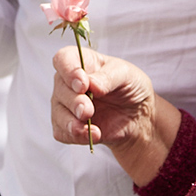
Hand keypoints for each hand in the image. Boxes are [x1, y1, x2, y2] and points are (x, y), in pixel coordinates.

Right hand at [50, 45, 177, 184]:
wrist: (137, 115)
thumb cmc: (129, 86)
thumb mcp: (125, 75)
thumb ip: (108, 78)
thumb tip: (91, 85)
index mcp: (80, 61)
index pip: (62, 60)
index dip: (68, 71)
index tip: (82, 84)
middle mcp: (67, 82)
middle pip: (60, 89)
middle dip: (74, 102)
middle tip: (89, 110)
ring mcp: (65, 104)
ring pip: (58, 114)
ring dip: (72, 123)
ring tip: (91, 129)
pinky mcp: (67, 126)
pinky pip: (61, 132)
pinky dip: (76, 136)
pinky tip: (94, 135)